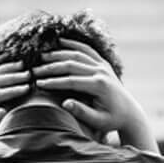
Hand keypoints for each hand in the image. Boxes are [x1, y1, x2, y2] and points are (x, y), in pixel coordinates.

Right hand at [33, 39, 157, 151]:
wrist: (129, 113)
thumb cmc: (112, 120)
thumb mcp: (98, 121)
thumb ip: (82, 112)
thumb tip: (65, 103)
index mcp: (99, 85)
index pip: (71, 81)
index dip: (53, 82)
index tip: (38, 83)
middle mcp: (101, 72)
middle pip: (71, 64)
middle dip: (51, 67)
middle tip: (34, 70)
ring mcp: (103, 65)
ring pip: (77, 54)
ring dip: (59, 54)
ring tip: (42, 56)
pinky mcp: (103, 63)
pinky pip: (87, 50)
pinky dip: (73, 44)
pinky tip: (60, 41)